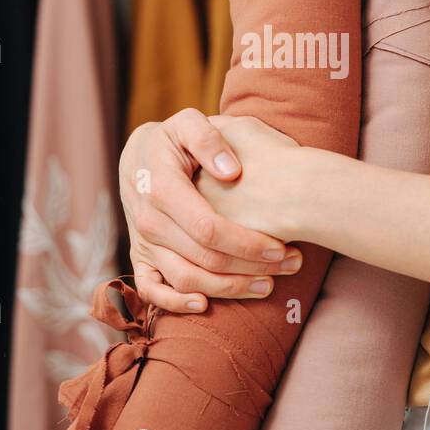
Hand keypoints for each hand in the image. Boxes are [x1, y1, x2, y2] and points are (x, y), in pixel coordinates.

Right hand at [120, 108, 302, 313]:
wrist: (138, 155)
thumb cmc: (173, 139)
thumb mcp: (188, 124)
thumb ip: (209, 140)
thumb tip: (232, 171)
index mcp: (163, 190)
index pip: (209, 229)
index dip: (247, 243)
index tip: (282, 246)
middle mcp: (150, 222)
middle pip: (205, 259)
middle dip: (252, 267)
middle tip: (291, 265)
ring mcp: (144, 243)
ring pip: (186, 279)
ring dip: (229, 289)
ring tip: (268, 286)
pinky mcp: (141, 257)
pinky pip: (151, 290)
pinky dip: (175, 304)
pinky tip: (205, 305)